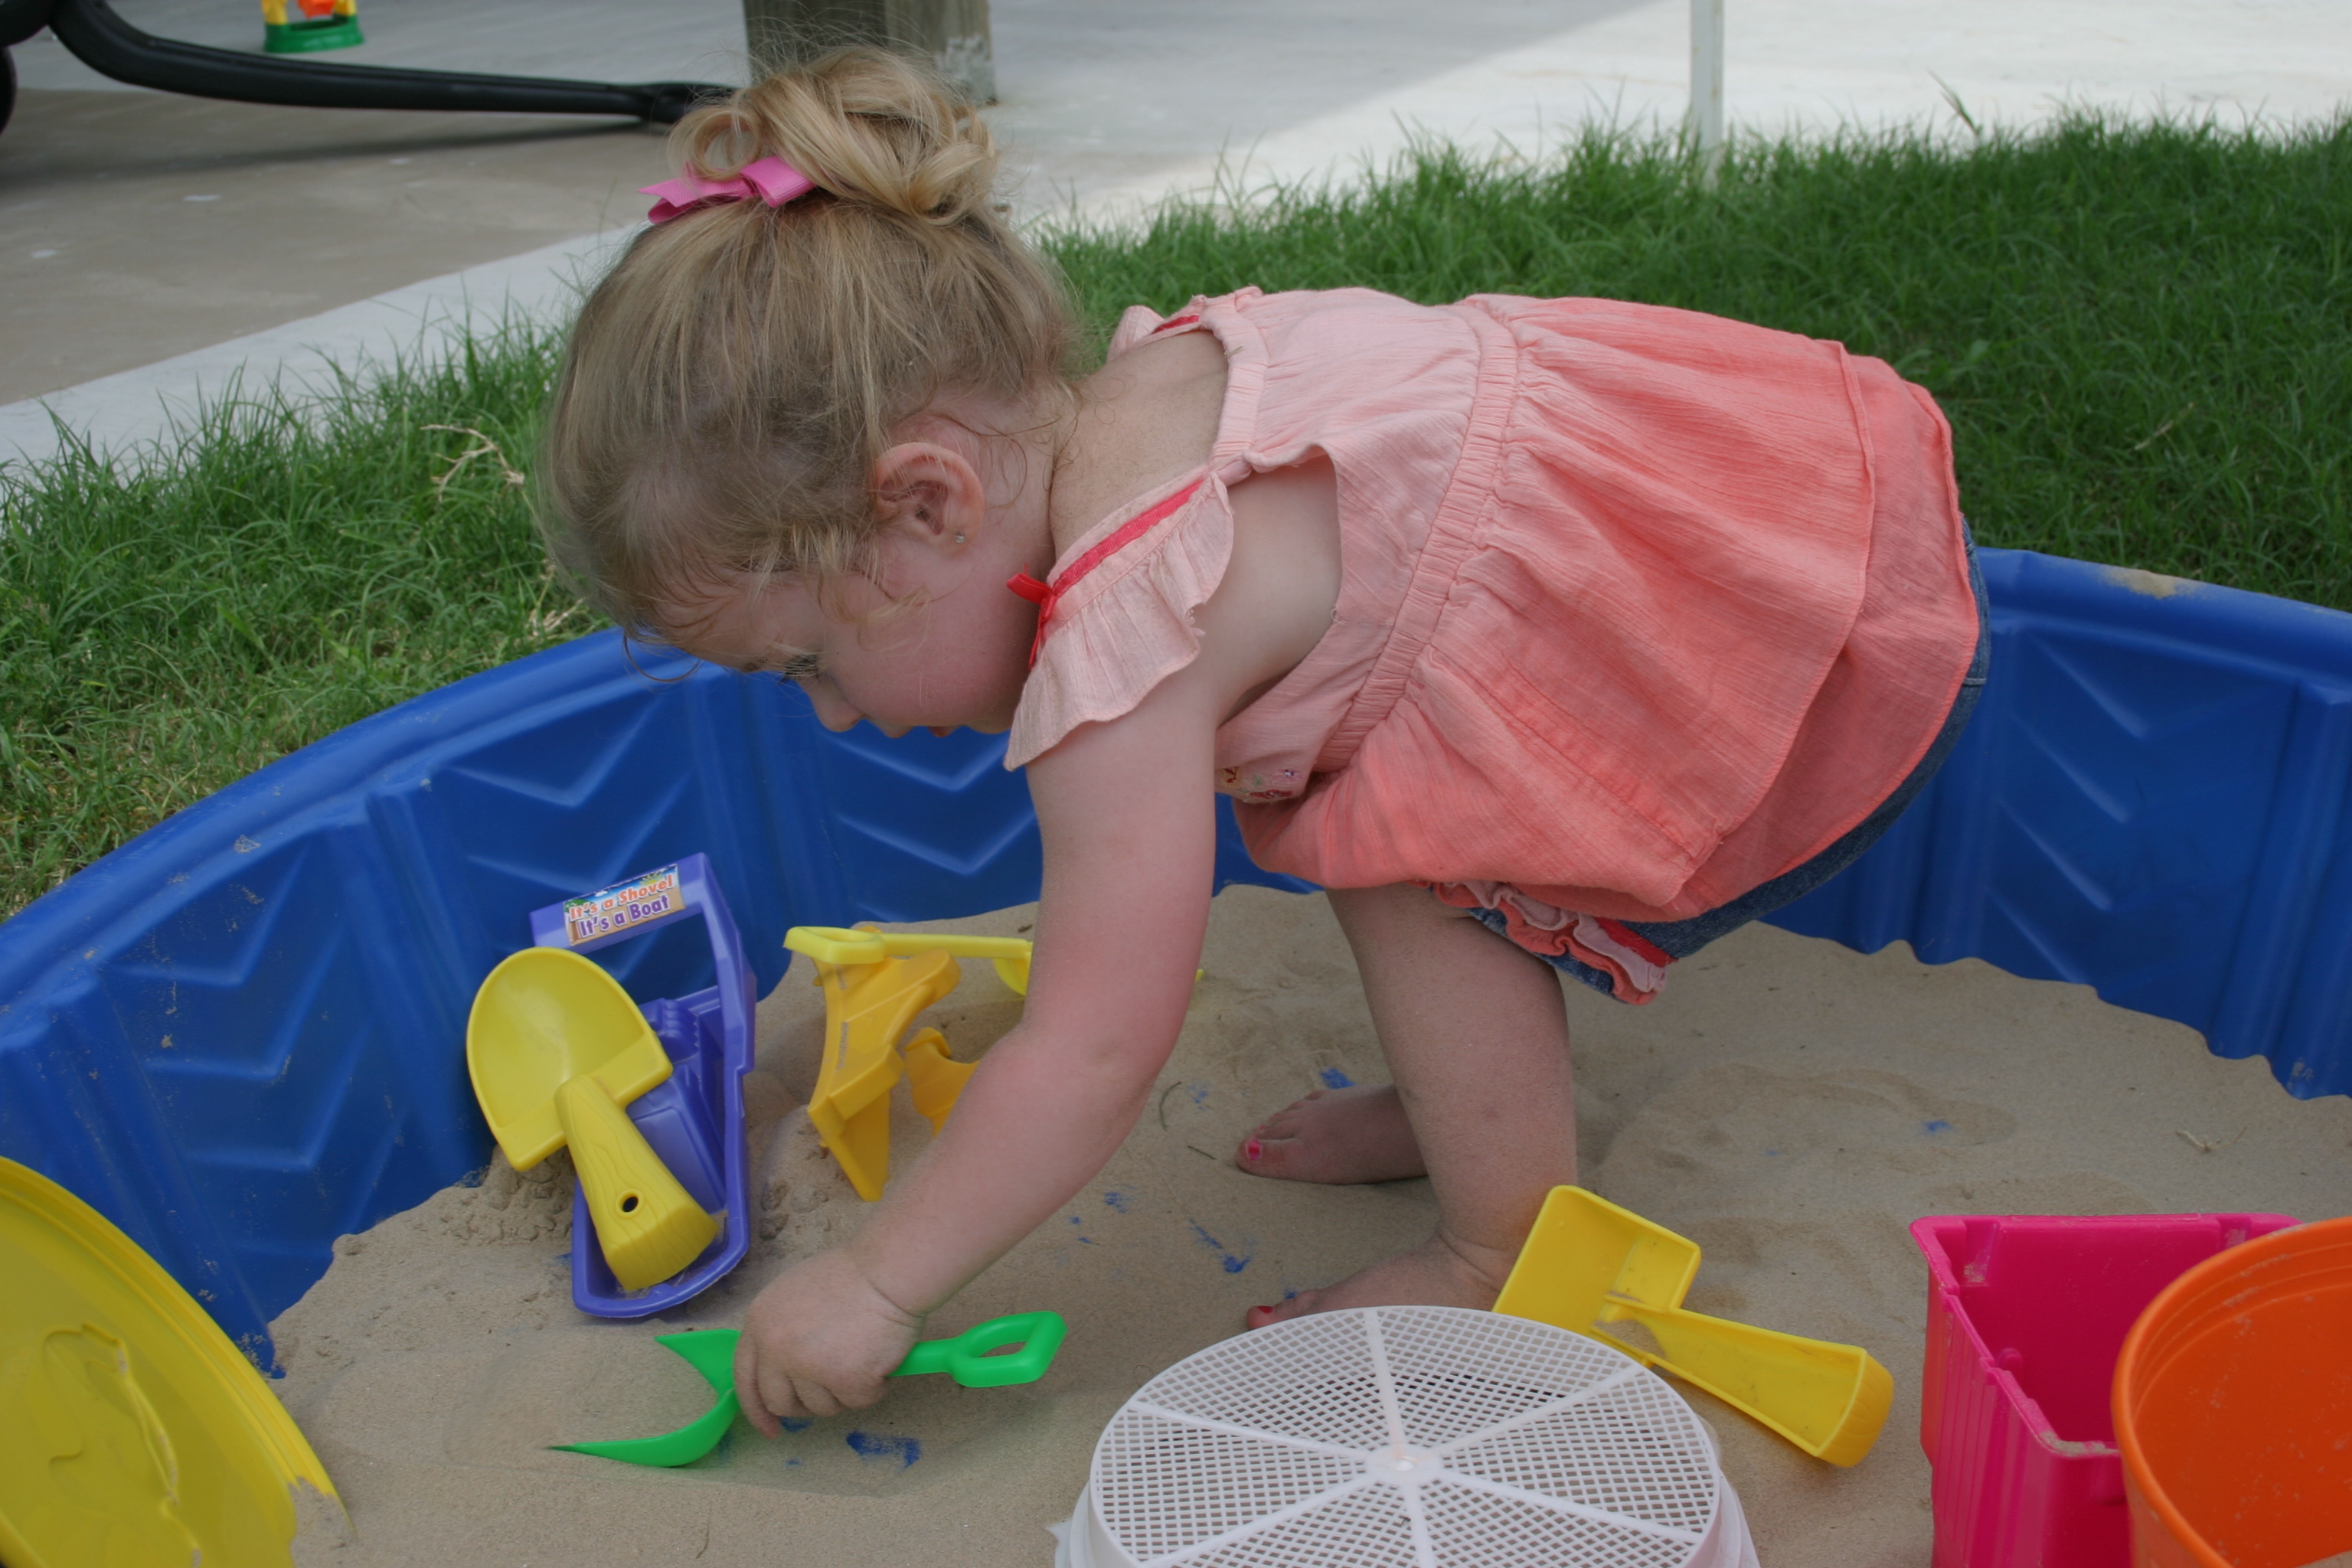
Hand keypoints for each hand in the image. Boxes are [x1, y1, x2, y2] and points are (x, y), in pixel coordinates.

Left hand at [730, 1247, 922, 1434]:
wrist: (889, 1270)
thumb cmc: (852, 1275)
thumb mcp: (795, 1296)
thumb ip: (782, 1332)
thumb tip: (785, 1372)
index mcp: (760, 1324)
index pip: (745, 1378)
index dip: (756, 1408)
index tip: (770, 1427)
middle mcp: (776, 1349)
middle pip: (779, 1402)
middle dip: (805, 1405)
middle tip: (832, 1388)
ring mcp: (809, 1367)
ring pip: (822, 1407)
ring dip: (844, 1391)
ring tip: (862, 1353)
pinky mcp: (845, 1380)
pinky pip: (858, 1401)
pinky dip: (873, 1387)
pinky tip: (880, 1356)